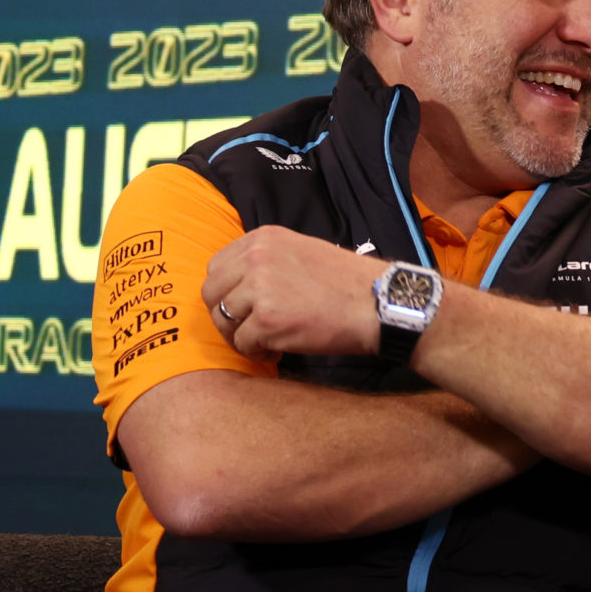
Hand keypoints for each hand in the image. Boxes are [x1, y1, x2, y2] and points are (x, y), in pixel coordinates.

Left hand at [204, 226, 380, 359]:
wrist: (378, 304)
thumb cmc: (347, 284)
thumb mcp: (303, 252)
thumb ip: (269, 260)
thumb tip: (242, 285)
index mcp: (264, 239)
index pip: (218, 266)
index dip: (226, 291)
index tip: (241, 306)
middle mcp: (257, 258)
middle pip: (212, 292)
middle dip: (225, 315)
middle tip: (245, 329)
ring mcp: (260, 289)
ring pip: (223, 319)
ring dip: (239, 335)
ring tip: (262, 342)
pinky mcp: (267, 320)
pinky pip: (241, 343)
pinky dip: (255, 352)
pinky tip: (274, 352)